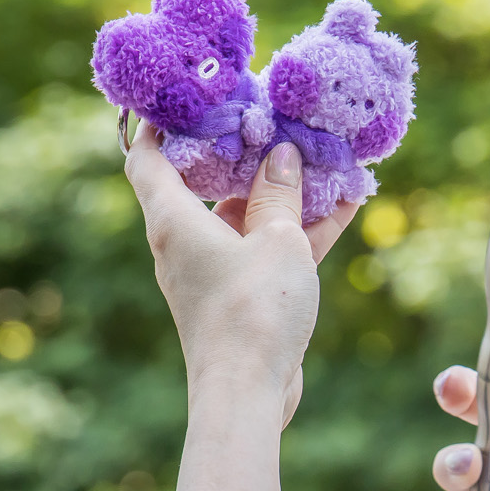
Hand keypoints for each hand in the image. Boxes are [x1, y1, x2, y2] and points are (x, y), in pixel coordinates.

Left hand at [125, 123, 358, 420]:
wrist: (248, 393)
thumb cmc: (252, 312)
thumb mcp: (277, 241)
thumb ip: (280, 194)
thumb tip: (282, 155)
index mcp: (173, 221)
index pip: (147, 159)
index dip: (158, 125)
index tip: (184, 97)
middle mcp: (185, 244)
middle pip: (204, 184)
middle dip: (240, 152)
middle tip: (270, 118)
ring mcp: (214, 272)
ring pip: (246, 218)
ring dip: (281, 192)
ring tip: (321, 158)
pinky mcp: (242, 298)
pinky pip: (268, 249)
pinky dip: (297, 229)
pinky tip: (342, 206)